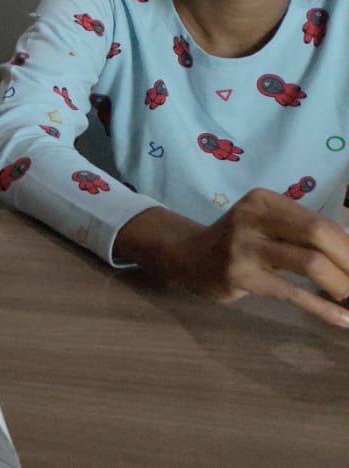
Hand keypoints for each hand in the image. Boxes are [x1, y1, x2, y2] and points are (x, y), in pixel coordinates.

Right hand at [115, 190, 348, 326]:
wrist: (187, 256)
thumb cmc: (236, 241)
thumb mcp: (263, 223)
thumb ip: (299, 230)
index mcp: (264, 201)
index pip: (320, 220)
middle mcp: (253, 218)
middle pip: (318, 235)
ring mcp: (245, 247)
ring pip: (310, 263)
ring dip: (341, 284)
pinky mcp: (242, 276)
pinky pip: (293, 293)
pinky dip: (323, 308)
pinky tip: (343, 320)